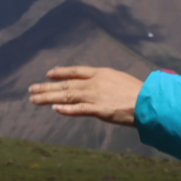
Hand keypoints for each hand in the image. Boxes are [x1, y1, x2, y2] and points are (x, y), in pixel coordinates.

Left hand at [29, 66, 143, 125]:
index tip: (48, 74)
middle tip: (31, 89)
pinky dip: (66, 110)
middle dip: (47, 87)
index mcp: (100, 73)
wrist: (148, 101)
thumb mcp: (119, 79)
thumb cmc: (138, 92)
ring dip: (49, 98)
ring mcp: (95, 96)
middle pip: (66, 84)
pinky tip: (55, 110)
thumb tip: (95, 85)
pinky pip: (79, 110)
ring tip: (35, 100)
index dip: (61, 72)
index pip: (76, 71)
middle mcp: (95, 83)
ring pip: (67, 96)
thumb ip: (104, 82)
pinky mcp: (99, 110)